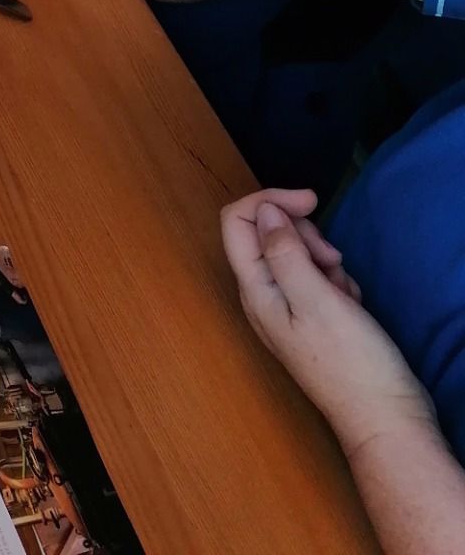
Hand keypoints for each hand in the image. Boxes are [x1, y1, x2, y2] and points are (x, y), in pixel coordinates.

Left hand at [221, 189, 434, 457]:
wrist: (386, 419)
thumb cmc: (351, 362)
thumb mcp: (315, 299)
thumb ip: (282, 251)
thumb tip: (263, 211)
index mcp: (254, 289)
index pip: (235, 221)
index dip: (269, 200)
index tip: (311, 201)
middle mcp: (263, 297)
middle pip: (266, 233)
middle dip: (303, 233)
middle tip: (331, 259)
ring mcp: (289, 309)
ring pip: (296, 255)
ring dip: (323, 260)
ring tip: (344, 291)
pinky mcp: (314, 319)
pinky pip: (318, 280)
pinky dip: (336, 282)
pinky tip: (351, 305)